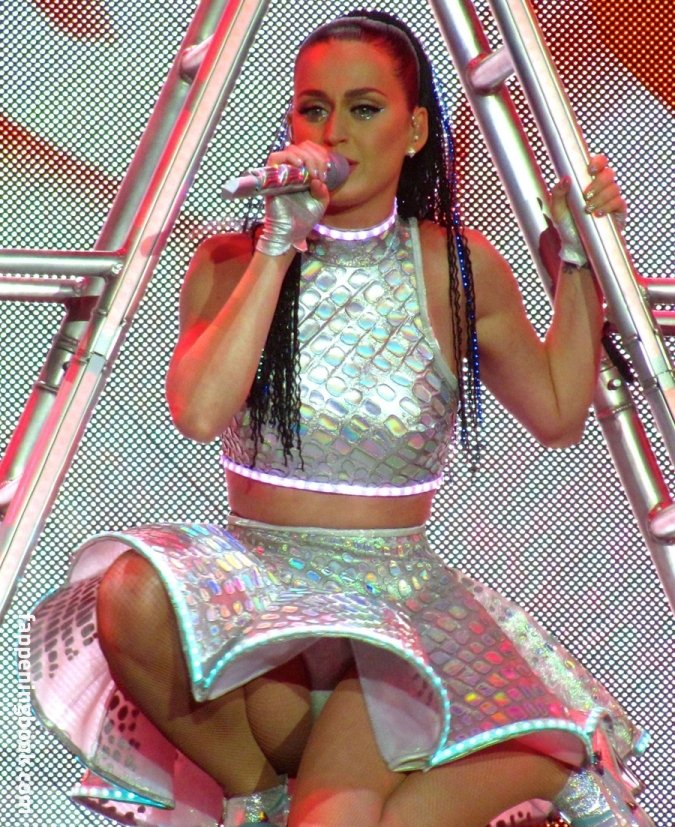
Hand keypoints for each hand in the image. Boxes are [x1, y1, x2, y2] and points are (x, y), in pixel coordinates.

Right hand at [256, 142, 331, 256]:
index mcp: (304, 173)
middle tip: (319, 174)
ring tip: (312, 173)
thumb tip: (317, 180)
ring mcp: (281, 172)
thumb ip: (323, 190)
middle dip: (315, 158)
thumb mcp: (320, 203)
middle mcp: (292, 170)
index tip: (326, 172)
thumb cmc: (304, 219)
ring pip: (291, 150)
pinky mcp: (271, 178)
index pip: (310, 151)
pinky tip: (299, 166)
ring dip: (305, 157)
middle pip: (302, 148)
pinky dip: (288, 158)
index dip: (320, 155)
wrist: (292, 233)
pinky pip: (275, 158)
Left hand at [549, 154, 627, 265]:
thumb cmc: (567, 225)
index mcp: (588, 182)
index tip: (590, 169)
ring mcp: (612, 198)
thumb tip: (565, 178)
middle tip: (586, 195)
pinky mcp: (618, 211)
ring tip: (588, 210)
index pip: (599, 163)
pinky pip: (618, 202)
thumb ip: (557, 193)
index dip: (598, 162)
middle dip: (598, 183)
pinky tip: (597, 214)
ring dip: (600, 198)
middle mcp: (602, 187)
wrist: (577, 246)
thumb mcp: (557, 210)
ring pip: (614, 188)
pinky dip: (607, 207)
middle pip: (609, 173)